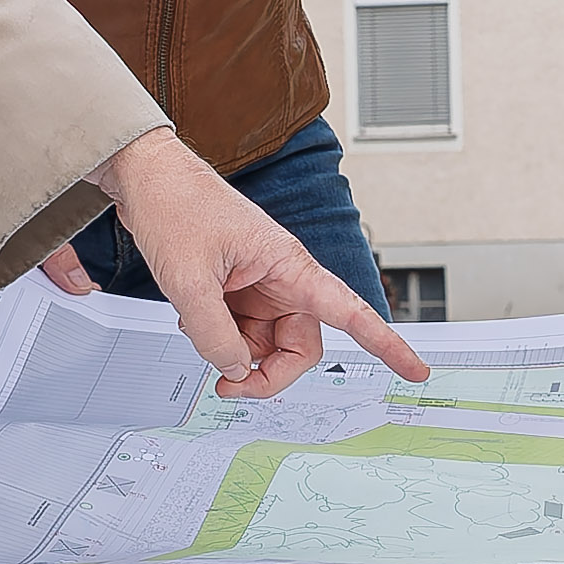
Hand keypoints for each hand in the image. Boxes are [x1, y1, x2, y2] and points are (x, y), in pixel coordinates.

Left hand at [93, 132, 426, 400]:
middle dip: (269, 372)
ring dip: (237, 353)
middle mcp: (283, 277)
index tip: (415, 370)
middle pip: (301, 345)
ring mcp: (261, 285)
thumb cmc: (175, 207)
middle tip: (229, 385)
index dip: (387, 344)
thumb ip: (214, 335)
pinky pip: (244, 331)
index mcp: (289, 265)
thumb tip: (236, 370)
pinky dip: (222, 338)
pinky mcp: (240, 289)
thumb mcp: (188, 281)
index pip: (351, 312)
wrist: (148, 178)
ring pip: (269, 344)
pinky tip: (194, 318)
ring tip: (198, 331)